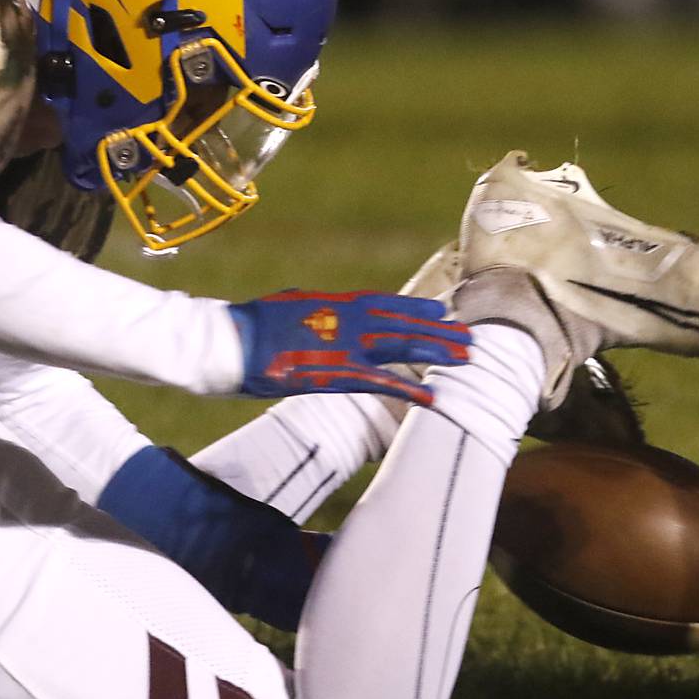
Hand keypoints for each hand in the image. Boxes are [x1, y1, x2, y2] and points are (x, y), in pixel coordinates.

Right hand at [228, 290, 471, 403]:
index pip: (385, 303)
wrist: (232, 343)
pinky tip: (433, 397)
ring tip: (465, 357)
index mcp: (333, 302)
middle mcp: (347, 319)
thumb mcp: (285, 305)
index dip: (415, 308)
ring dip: (435, 351)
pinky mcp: (337, 374)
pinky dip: (409, 390)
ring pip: (402, 346)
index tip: (440, 312)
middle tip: (467, 336)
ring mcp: (345, 345)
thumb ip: (307, 305)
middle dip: (436, 330)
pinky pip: (382, 383)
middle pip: (402, 323)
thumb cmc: (250, 325)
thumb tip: (310, 301)